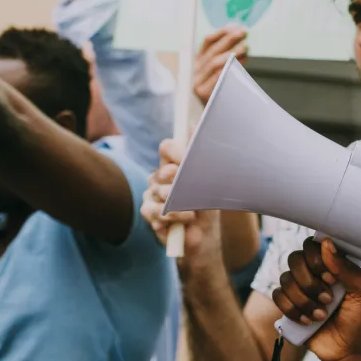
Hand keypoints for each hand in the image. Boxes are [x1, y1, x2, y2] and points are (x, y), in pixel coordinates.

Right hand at [140, 138, 220, 261]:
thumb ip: (200, 152)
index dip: (178, 152)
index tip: (190, 161)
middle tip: (190, 190)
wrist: (206, 237)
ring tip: (193, 213)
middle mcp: (160, 177)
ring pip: (158, 192)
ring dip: (178, 204)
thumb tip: (195, 123)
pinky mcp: (150, 215)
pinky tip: (185, 221)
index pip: (168, 148)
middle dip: (179, 181)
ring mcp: (152, 196)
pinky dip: (171, 217)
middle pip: (163, 171)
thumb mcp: (210, 179)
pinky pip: (153, 211)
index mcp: (175, 164)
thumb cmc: (208, 206)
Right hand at [194, 25, 248, 104]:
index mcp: (198, 62)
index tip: (236, 26)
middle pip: (213, 50)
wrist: (218, 118)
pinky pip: (218, 76)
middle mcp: (195, 71)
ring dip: (232, 52)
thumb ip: (228, 54)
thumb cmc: (224, 92)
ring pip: (215, 62)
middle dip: (229, 39)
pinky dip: (231, 66)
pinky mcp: (203, 93)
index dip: (221, 32)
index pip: (207, 41)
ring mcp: (197, 82)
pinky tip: (244, 60)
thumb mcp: (224, 71)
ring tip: (246, 46)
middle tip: (244, 32)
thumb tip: (237, 32)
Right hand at [271, 238, 360, 360]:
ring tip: (321, 315)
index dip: (317, 259)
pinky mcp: (290, 305)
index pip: (314, 245)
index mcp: (334, 264)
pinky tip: (308, 321)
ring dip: (304, 300)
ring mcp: (301, 289)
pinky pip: (278, 296)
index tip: (331, 278)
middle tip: (328, 299)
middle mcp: (315, 273)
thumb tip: (325, 244)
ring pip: (285, 278)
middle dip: (310, 282)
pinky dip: (292, 309)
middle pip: (296, 258)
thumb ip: (347, 268)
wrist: (349, 352)